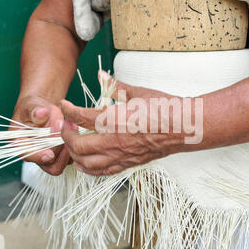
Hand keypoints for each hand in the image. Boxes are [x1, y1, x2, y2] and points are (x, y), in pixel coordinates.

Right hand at [11, 95, 71, 174]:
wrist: (44, 108)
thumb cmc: (34, 107)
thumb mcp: (32, 105)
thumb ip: (35, 111)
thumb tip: (41, 113)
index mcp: (20, 143)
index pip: (27, 156)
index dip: (39, 156)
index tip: (50, 153)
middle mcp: (34, 154)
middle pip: (48, 164)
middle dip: (59, 151)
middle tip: (66, 134)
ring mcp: (47, 156)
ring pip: (61, 164)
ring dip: (68, 150)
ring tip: (72, 129)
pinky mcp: (59, 155)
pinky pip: (70, 158)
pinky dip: (74, 147)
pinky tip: (74, 131)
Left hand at [59, 72, 186, 175]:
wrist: (184, 127)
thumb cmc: (164, 109)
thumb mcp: (137, 92)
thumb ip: (115, 86)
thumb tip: (102, 76)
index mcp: (115, 120)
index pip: (81, 117)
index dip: (68, 110)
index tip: (64, 105)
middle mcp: (114, 141)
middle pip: (78, 145)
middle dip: (66, 135)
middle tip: (66, 126)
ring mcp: (121, 155)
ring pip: (87, 162)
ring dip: (75, 154)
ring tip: (72, 143)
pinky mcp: (129, 163)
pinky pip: (103, 172)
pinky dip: (88, 168)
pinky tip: (84, 163)